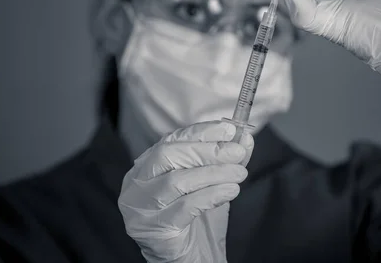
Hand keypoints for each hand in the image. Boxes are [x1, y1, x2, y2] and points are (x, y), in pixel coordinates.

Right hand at [118, 121, 253, 262]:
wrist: (193, 258)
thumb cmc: (198, 219)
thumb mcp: (213, 182)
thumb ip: (226, 158)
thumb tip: (244, 138)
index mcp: (146, 167)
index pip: (171, 139)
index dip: (201, 132)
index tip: (229, 130)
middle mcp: (136, 185)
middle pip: (168, 155)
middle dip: (207, 150)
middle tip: (237, 152)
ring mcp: (140, 209)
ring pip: (176, 181)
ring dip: (214, 173)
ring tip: (239, 174)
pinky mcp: (153, 231)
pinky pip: (184, 208)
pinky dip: (211, 195)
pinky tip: (230, 191)